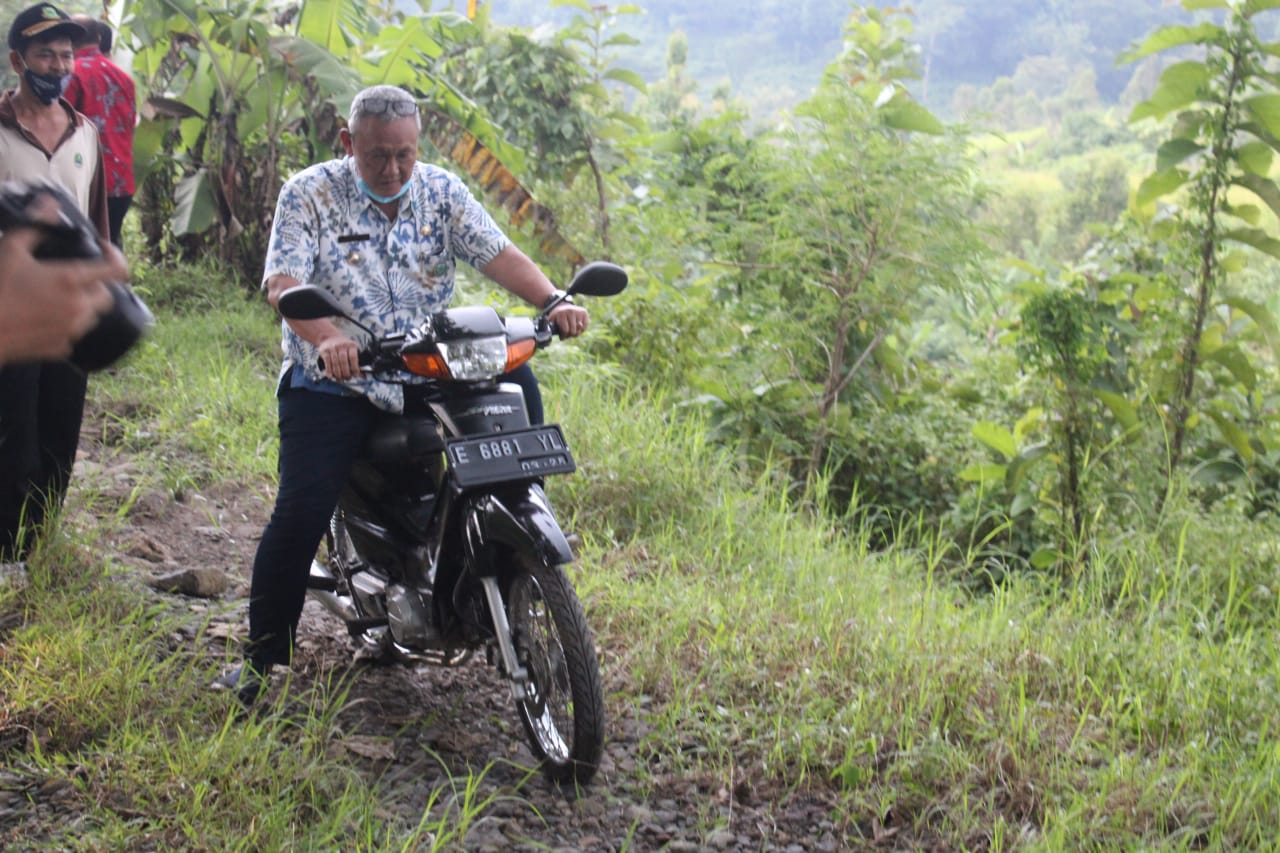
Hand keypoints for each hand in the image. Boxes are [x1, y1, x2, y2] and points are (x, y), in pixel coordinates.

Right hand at [0, 227, 122, 364]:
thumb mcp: (11, 248)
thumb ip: (37, 224)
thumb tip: (51, 202)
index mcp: (71, 281)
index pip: (117, 270)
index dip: (116, 257)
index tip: (103, 251)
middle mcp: (78, 308)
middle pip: (106, 296)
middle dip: (95, 285)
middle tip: (72, 278)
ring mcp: (72, 331)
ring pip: (91, 317)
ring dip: (81, 306)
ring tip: (55, 297)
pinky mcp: (61, 348)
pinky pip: (73, 335)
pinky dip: (65, 325)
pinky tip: (43, 317)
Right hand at [315, 331, 361, 380]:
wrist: (329, 337)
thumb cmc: (343, 346)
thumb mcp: (352, 350)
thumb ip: (357, 362)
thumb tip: (363, 376)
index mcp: (351, 345)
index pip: (353, 357)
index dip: (355, 368)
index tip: (356, 375)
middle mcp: (342, 345)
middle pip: (344, 361)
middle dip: (346, 372)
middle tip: (347, 378)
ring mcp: (333, 348)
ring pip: (335, 363)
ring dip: (338, 373)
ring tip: (340, 379)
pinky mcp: (324, 351)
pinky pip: (327, 362)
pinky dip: (329, 370)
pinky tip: (330, 376)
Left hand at [550, 302, 589, 337]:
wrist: (563, 308)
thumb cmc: (557, 318)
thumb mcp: (552, 323)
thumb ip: (554, 330)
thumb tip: (563, 338)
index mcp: (561, 314)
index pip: (565, 330)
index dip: (564, 336)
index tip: (562, 336)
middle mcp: (570, 311)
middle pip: (573, 331)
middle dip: (570, 335)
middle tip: (567, 333)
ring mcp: (578, 311)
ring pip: (580, 330)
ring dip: (576, 332)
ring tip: (571, 329)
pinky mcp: (584, 312)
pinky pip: (584, 327)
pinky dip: (581, 329)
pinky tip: (576, 326)